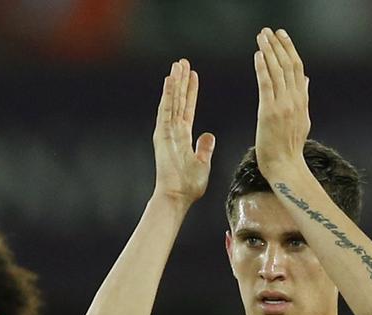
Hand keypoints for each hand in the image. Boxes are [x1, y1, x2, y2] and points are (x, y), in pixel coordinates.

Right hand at [152, 58, 214, 204]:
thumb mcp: (202, 163)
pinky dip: (168, 94)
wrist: (177, 196)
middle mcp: (173, 131)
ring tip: (178, 65)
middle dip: (181, 81)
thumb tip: (209, 135)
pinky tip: (170, 80)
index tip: (193, 76)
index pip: (187, 108)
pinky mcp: (162, 135)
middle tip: (183, 62)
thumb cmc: (189, 185)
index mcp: (183, 137)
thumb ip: (204, 148)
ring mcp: (166, 132)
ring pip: (172, 101)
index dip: (191, 92)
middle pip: (178, 100)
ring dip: (175, 82)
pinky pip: (166, 110)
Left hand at [253, 27, 309, 179]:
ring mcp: (283, 106)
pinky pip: (266, 84)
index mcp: (302, 102)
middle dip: (279, 45)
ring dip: (269, 51)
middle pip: (289, 65)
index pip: (297, 69)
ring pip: (278, 71)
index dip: (290, 50)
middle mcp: (295, 101)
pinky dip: (262, 67)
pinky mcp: (269, 112)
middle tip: (270, 30)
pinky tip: (258, 55)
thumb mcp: (302, 120)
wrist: (285, 167)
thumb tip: (305, 79)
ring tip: (261, 36)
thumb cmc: (289, 148)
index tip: (282, 36)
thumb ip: (302, 98)